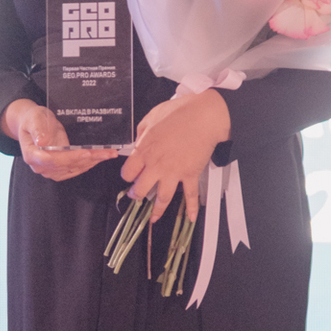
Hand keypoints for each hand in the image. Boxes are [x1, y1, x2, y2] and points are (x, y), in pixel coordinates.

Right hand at [3, 100, 119, 181]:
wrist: (32, 124)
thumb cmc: (33, 119)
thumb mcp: (34, 118)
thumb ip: (37, 129)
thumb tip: (41, 141)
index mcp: (32, 155)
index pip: (53, 159)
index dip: (71, 157)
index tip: (86, 152)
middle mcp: (41, 167)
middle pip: (68, 165)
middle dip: (89, 158)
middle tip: (107, 152)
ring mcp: (51, 170)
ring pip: (75, 168)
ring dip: (93, 161)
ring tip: (109, 153)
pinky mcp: (60, 170)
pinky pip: (76, 168)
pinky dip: (89, 163)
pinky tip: (101, 157)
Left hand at [121, 89, 231, 222]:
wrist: (203, 117)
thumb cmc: (179, 112)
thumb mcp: (151, 116)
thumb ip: (141, 131)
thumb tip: (137, 140)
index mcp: (144, 150)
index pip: (128, 172)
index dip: (127, 175)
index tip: (129, 175)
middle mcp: (157, 165)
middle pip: (140, 189)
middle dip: (136, 195)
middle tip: (136, 195)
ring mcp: (174, 173)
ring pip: (161, 198)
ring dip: (156, 210)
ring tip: (153, 216)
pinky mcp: (190, 175)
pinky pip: (191, 195)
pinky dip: (192, 208)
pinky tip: (191, 217)